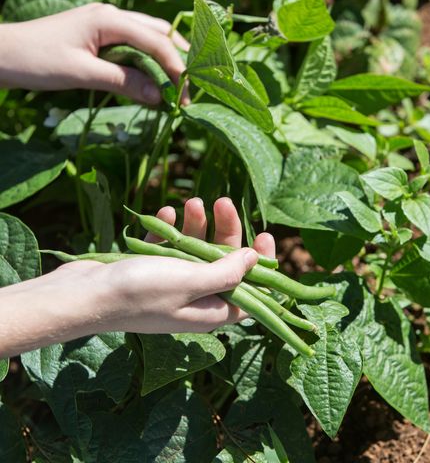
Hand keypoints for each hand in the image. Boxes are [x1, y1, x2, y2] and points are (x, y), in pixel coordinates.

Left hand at [0, 3, 189, 103]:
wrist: (3, 55)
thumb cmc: (37, 61)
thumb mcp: (83, 74)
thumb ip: (124, 82)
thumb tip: (160, 97)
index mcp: (109, 20)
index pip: (155, 42)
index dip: (176, 67)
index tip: (185, 94)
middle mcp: (112, 17)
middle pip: (158, 34)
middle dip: (178, 60)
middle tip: (189, 89)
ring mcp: (107, 25)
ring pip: (149, 39)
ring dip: (166, 61)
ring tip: (179, 86)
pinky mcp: (101, 38)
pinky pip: (134, 49)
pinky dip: (149, 65)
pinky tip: (155, 80)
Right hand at [0, 197, 275, 356]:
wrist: (82, 295)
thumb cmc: (139, 292)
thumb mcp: (191, 282)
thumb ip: (226, 273)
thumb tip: (254, 260)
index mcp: (210, 311)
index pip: (250, 292)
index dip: (261, 265)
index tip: (265, 235)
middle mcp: (194, 299)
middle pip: (222, 263)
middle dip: (224, 232)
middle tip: (222, 201)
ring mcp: (171, 283)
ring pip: (195, 251)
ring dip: (196, 225)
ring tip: (192, 201)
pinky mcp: (149, 269)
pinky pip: (168, 247)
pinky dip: (170, 230)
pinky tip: (167, 214)